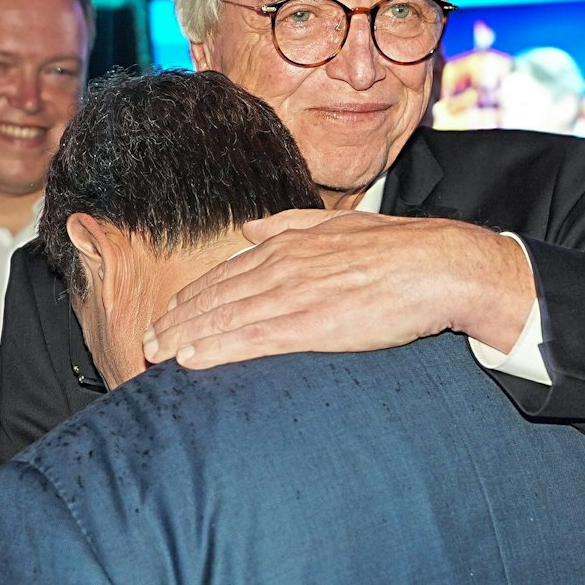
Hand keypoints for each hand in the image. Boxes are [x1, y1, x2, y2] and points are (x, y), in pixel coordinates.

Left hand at [141, 209, 531, 369]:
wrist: (440, 265)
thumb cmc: (397, 250)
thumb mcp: (338, 224)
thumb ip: (289, 224)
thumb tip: (248, 227)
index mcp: (288, 243)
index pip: (226, 272)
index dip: (191, 296)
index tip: (166, 314)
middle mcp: (283, 265)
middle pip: (215, 295)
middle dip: (175, 320)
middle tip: (144, 343)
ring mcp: (296, 293)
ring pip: (226, 317)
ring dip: (185, 337)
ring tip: (156, 356)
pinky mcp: (313, 322)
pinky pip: (254, 338)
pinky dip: (218, 348)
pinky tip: (192, 360)